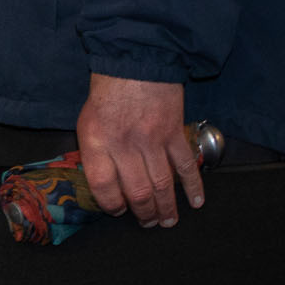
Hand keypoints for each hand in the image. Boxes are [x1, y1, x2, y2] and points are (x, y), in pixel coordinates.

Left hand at [75, 72, 201, 227]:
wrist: (135, 61)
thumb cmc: (108, 92)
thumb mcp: (88, 120)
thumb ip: (95, 151)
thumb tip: (106, 184)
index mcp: (96, 140)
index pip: (102, 185)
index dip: (110, 204)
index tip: (117, 211)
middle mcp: (122, 143)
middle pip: (136, 191)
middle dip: (143, 213)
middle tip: (148, 223)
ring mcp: (151, 140)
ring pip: (161, 184)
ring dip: (166, 208)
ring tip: (167, 222)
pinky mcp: (173, 134)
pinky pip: (185, 166)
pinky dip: (193, 186)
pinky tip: (196, 202)